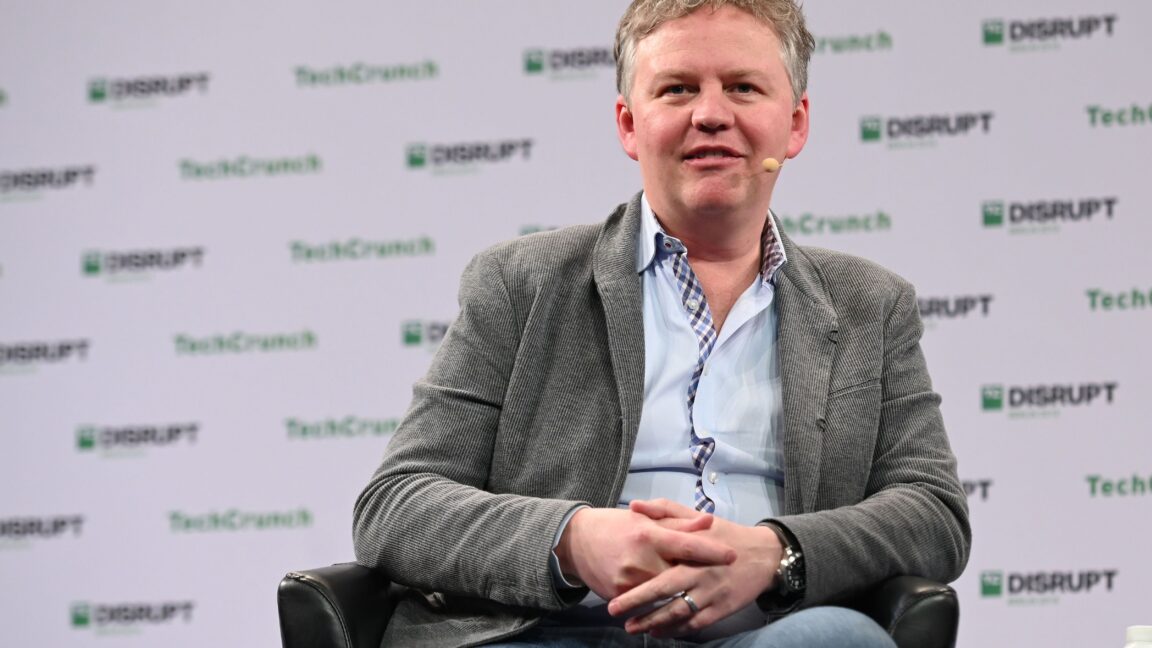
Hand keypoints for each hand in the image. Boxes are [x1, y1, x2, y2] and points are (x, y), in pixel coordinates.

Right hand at [554, 506, 736, 600]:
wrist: (576, 542)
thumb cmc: (616, 526)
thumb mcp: (645, 518)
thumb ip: (678, 523)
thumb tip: (709, 522)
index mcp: (649, 535)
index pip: (687, 545)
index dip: (711, 551)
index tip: (732, 555)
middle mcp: (640, 560)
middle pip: (680, 575)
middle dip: (699, 576)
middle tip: (720, 575)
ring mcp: (629, 581)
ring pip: (665, 594)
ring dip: (682, 592)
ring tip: (698, 589)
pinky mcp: (618, 596)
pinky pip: (646, 603)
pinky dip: (659, 601)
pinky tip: (669, 599)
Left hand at [607, 499, 781, 637]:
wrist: (763, 555)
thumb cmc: (723, 533)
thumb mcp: (695, 515)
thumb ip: (663, 510)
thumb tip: (634, 506)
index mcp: (693, 547)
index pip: (662, 562)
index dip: (637, 576)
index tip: (614, 588)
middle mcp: (702, 571)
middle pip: (665, 589)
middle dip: (637, 602)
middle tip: (614, 611)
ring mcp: (712, 592)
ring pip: (678, 611)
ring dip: (653, 620)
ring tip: (631, 626)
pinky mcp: (722, 609)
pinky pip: (696, 623)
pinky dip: (676, 630)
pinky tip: (658, 632)